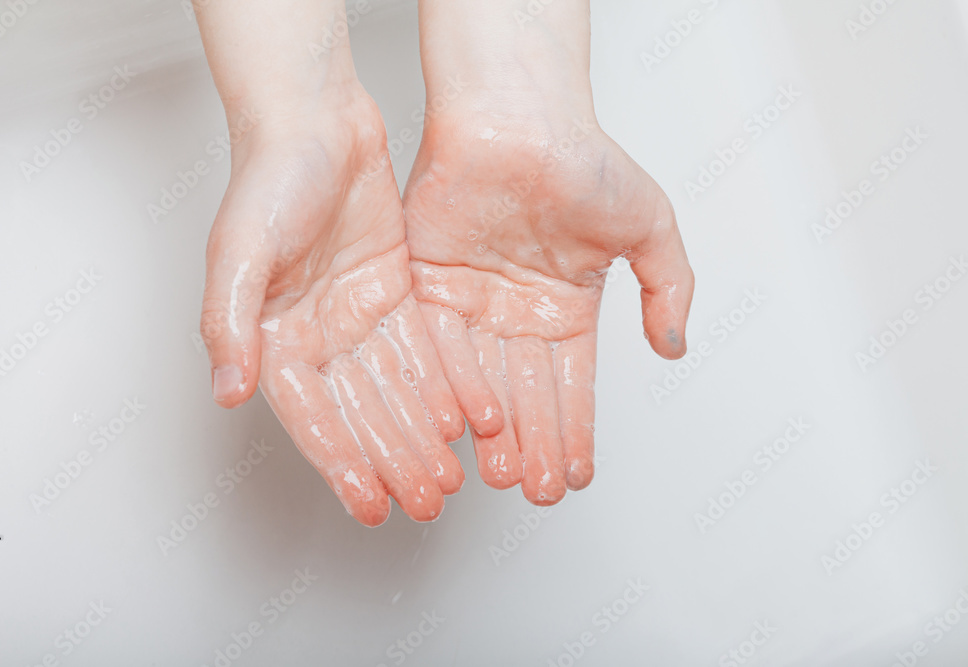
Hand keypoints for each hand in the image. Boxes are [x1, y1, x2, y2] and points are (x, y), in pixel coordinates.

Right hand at [200, 89, 469, 525]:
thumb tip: (227, 391)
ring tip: (449, 478)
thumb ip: (230, 323)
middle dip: (393, 460)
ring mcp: (359, 317)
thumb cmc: (267, 179)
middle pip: (362, 413)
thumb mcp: (237, 251)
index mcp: (273, 337)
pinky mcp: (396, 294)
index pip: (312, 417)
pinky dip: (442, 386)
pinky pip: (423, 350)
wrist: (317, 122)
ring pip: (397, 389)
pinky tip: (463, 419)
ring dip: (420, 436)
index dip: (341, 463)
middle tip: (425, 501)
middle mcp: (318, 335)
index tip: (369, 505)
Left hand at [403, 102, 693, 504]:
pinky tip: (468, 426)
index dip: (576, 431)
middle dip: (535, 445)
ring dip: (495, 431)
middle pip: (527, 392)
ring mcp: (472, 302)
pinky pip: (442, 345)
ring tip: (503, 474)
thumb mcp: (649, 226)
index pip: (572, 384)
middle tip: (538, 491)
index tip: (578, 475)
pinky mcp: (428, 284)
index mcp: (565, 306)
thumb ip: (666, 287)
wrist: (519, 112)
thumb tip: (674, 345)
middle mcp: (517, 312)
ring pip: (483, 379)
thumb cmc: (583, 157)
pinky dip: (455, 386)